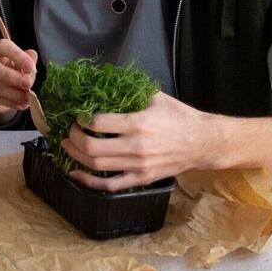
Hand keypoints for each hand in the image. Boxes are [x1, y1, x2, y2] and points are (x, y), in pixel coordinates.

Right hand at [0, 39, 37, 121]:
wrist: (0, 89)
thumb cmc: (12, 71)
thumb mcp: (23, 64)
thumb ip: (28, 60)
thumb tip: (32, 57)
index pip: (2, 46)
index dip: (17, 56)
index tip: (31, 67)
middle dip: (10, 76)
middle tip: (27, 84)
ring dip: (13, 93)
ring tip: (27, 98)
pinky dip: (9, 103)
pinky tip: (20, 103)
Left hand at [61, 93, 213, 190]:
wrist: (203, 142)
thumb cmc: (180, 117)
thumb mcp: (156, 97)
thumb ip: (131, 91)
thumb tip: (104, 84)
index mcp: (138, 123)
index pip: (97, 123)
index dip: (81, 119)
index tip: (77, 115)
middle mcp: (135, 146)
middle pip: (92, 147)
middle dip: (73, 138)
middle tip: (68, 131)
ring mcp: (138, 166)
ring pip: (96, 166)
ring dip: (76, 156)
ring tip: (68, 146)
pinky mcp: (141, 179)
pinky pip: (110, 186)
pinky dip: (88, 182)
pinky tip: (75, 174)